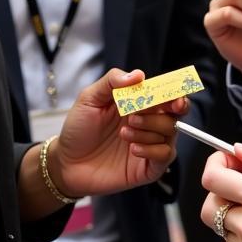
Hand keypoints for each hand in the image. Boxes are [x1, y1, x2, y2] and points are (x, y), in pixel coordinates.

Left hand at [53, 68, 186, 197]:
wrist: (67, 163)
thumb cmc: (78, 129)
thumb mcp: (90, 98)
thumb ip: (112, 81)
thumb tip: (139, 74)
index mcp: (138, 103)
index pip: (166, 94)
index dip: (174, 93)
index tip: (173, 95)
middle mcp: (148, 123)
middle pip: (174, 113)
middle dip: (163, 110)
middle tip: (136, 114)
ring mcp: (150, 144)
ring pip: (170, 132)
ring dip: (148, 130)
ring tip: (123, 133)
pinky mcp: (148, 167)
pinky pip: (165, 156)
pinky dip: (152, 149)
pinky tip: (133, 149)